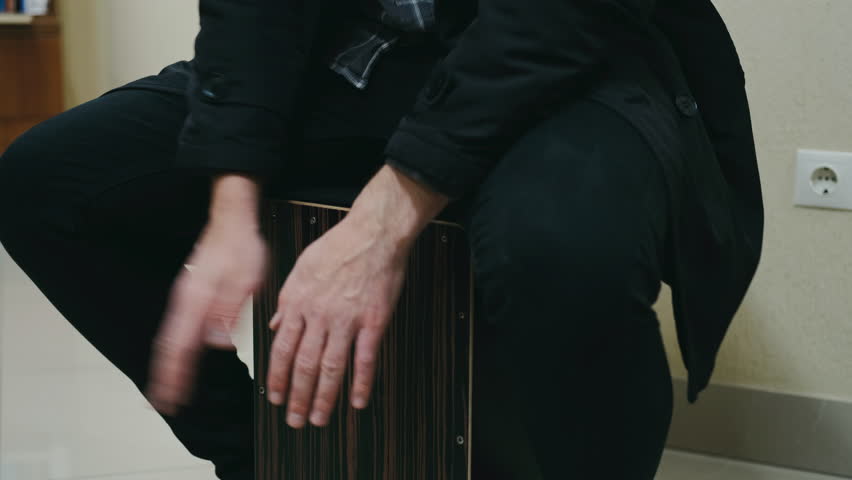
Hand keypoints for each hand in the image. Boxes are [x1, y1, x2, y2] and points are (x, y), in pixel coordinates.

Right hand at [148, 175, 265, 414]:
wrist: (233, 220)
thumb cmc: (241, 247)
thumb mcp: (245, 280)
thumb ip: (229, 312)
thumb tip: (217, 342)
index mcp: (196, 301)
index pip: (179, 347)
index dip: (174, 375)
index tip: (170, 398)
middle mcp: (185, 301)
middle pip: (167, 346)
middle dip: (163, 376)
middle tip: (161, 402)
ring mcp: (185, 297)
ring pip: (170, 337)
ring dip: (167, 364)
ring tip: (167, 386)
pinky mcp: (191, 293)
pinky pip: (178, 326)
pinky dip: (174, 347)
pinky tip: (181, 356)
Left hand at [267, 165, 448, 427]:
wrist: (373, 233)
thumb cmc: (338, 246)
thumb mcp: (300, 268)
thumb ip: (287, 299)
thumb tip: (274, 323)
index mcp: (298, 302)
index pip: (281, 349)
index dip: (276, 378)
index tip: (274, 397)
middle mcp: (319, 315)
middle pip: (303, 365)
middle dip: (296, 397)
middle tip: (294, 420)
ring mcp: (347, 320)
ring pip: (331, 367)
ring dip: (324, 397)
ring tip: (319, 418)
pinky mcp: (373, 321)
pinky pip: (365, 358)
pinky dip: (361, 382)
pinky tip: (357, 401)